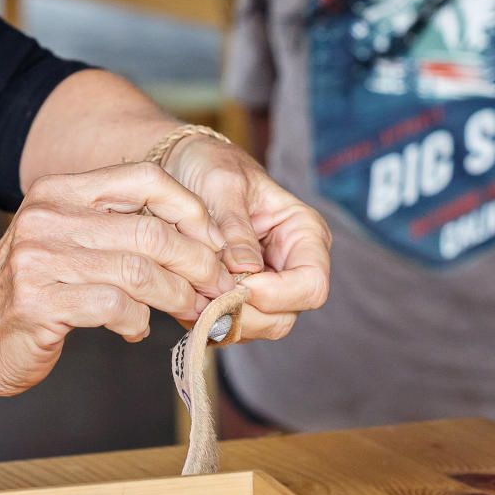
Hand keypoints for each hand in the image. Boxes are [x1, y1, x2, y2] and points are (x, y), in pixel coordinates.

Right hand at [0, 163, 232, 406]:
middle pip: (150, 231)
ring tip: (189, 311)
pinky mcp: (39, 303)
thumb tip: (201, 239)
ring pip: (140, 271)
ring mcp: (39, 259)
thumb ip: (118, 231)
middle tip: (218, 286)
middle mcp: (47, 216)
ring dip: (177, 297)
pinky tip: (135, 330)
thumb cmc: (31, 294)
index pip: (144, 178)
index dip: (190, 209)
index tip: (215, 242)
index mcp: (59, 191)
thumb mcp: (68, 243)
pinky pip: (116, 307)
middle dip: (197, 262)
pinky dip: (138, 322)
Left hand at [160, 132, 331, 340]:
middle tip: (206, 292)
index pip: (312, 286)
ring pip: (256, 329)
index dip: (276, 294)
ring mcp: (266, 287)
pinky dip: (207, 320)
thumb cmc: (210, 165)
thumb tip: (246, 268)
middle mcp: (291, 266)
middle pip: (284, 317)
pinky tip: (187, 294)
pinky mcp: (238, 299)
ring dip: (223, 318)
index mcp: (304, 234)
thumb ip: (235, 227)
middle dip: (245, 312)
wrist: (183, 165)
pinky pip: (229, 327)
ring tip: (193, 289)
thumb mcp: (222, 184)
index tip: (237, 281)